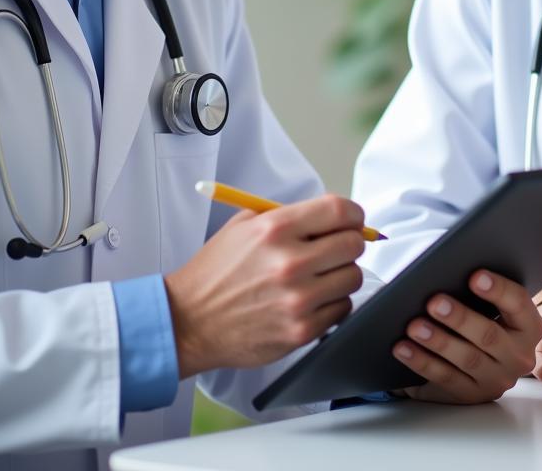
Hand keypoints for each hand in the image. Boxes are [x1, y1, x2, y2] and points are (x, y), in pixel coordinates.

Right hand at [164, 193, 364, 377]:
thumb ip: (288, 215)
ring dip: (342, 274)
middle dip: (349, 242)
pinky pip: (342, 308)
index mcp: (276, 229)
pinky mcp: (300, 331)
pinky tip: (312, 299)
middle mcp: (290, 262)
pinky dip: (333, 302)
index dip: (353, 214)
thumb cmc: (217, 271)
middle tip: (338, 247)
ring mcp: (297, 300)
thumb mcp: (244, 225)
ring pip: (353, 277)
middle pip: (353, 244)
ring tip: (321, 275)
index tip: (353, 220)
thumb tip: (332, 215)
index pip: (339, 211)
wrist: (188, 320)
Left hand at [391, 270, 541, 403]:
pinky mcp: (473, 394)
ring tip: (414, 326)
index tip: (475, 276)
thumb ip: (483, 290)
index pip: (518, 304)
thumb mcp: (495, 305)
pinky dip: (422, 362)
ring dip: (438, 341)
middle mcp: (519, 355)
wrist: (491, 357)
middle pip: (489, 335)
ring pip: (466, 359)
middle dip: (460, 318)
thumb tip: (450, 270)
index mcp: (529, 325)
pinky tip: (403, 348)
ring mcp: (497, 379)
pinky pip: (446, 378)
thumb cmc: (487, 315)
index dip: (498, 290)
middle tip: (434, 302)